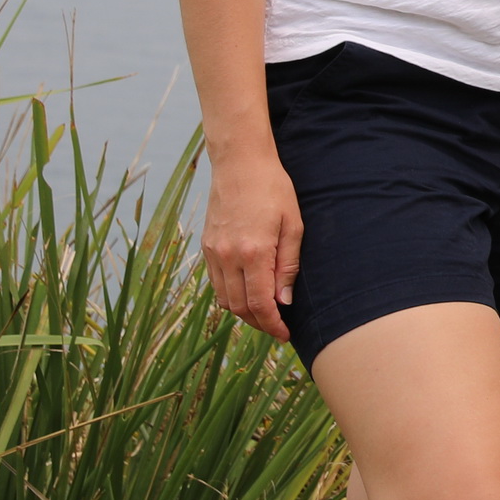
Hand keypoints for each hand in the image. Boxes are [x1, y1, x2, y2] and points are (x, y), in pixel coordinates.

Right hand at [199, 152, 302, 342]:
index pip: (259, 304)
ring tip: (265, 313)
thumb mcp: (293, 225)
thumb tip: (284, 301)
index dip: (272, 325)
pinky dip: (230, 294)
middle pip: (239, 307)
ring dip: (243, 311)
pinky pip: (215, 282)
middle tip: (277, 327)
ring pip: (224, 298)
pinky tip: (247, 292)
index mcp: (252, 252)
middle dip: (259, 322)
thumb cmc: (273, 190)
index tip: (284, 334)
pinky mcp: (206, 246)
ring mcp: (213, 252)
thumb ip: (288, 266)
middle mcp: (227, 256)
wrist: (240, 164)